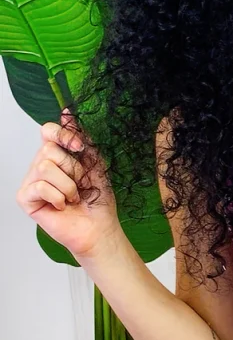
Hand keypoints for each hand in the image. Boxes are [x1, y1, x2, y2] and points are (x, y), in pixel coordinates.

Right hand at [16, 107, 120, 259]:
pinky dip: (58, 197)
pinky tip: (61, 206)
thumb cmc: (97, 199)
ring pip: (44, 167)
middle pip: (48, 150)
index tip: (78, 147)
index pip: (48, 131)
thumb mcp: (94, 164)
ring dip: (67, 186)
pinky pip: (40, 187)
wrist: (99, 227)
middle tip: (79, 186)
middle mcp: (40, 165)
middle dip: (72, 169)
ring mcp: (31, 182)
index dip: (62, 135)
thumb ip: (80, 139)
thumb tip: (66, 113)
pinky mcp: (25, 198)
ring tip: (72, 198)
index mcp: (56, 155)